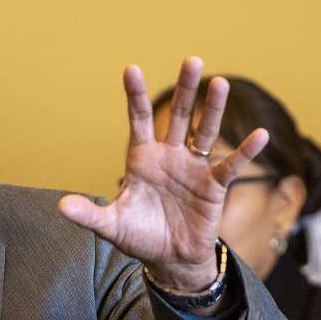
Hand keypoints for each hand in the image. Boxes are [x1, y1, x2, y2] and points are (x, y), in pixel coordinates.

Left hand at [58, 57, 268, 290]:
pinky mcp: (213, 186)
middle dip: (185, 89)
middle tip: (192, 60)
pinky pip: (230, 165)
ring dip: (213, 109)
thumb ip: (89, 214)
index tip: (131, 69)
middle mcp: (169, 156)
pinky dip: (244, 151)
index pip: (139, 119)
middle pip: (178, 116)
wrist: (169, 259)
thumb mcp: (110, 226)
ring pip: (204, 132)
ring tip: (221, 83)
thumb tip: (61, 206)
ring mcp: (193, 168)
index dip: (135, 95)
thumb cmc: (139, 236)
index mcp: (142, 159)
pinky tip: (259, 135)